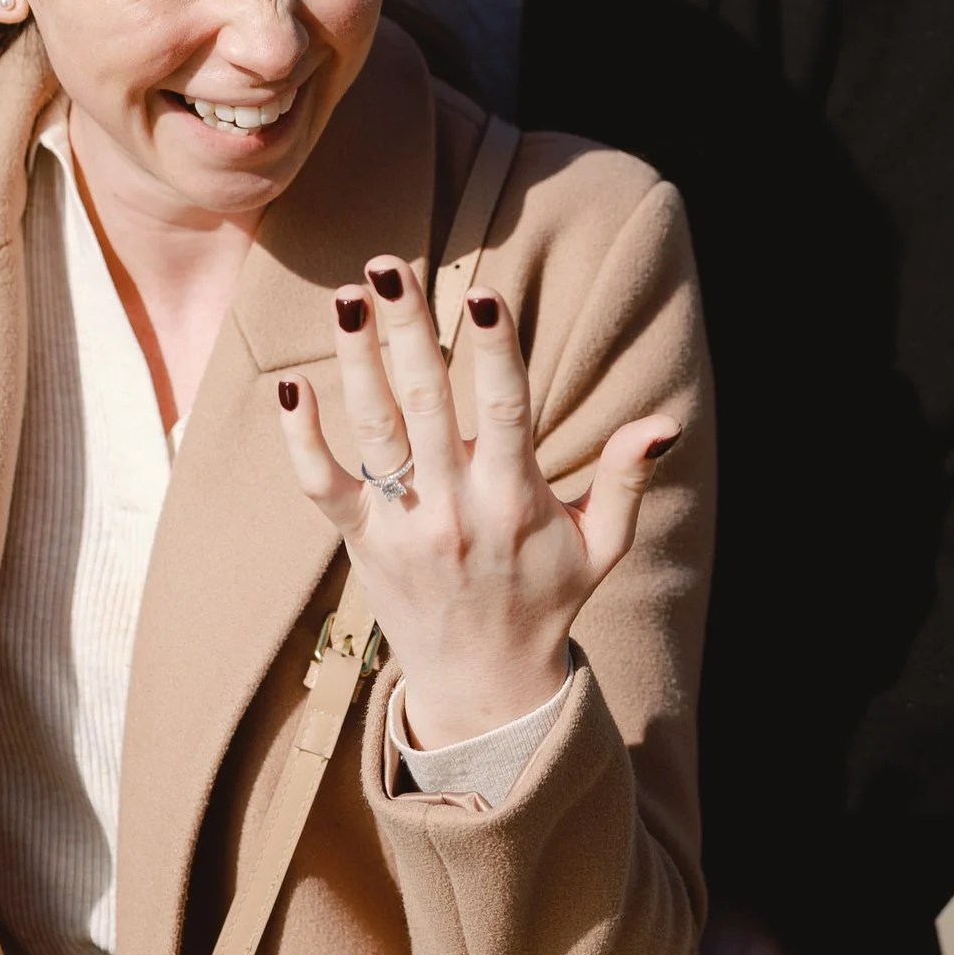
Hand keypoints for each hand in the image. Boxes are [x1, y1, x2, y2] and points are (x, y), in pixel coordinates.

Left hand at [276, 257, 676, 749]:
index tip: (481, 290)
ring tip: (344, 299)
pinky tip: (291, 386)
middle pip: (429, 403)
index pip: (506, 408)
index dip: (495, 348)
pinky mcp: (362, 544)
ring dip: (357, 362)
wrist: (484, 688)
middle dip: (409, 330)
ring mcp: (405, 525)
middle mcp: (457, 508)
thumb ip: (625, 479)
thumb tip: (662, 425)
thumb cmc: (546, 600)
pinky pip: (324, 488)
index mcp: (516, 498)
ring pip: (376, 432)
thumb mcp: (601, 545)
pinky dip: (303, 440)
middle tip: (386, 266)